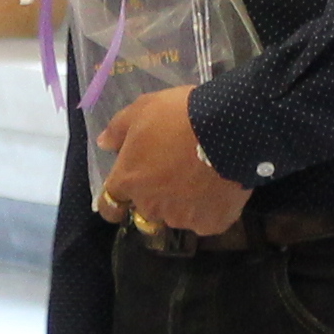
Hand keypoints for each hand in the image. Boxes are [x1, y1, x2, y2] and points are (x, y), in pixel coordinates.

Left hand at [93, 86, 252, 236]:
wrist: (229, 126)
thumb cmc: (179, 115)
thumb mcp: (142, 109)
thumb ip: (118, 129)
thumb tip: (104, 144)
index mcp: (128, 180)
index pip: (109, 207)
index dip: (116, 202)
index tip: (127, 193)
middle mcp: (150, 206)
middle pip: (147, 209)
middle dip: (156, 195)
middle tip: (175, 171)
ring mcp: (182, 218)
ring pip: (177, 215)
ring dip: (184, 202)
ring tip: (203, 178)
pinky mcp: (211, 224)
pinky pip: (206, 220)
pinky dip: (211, 208)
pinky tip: (220, 188)